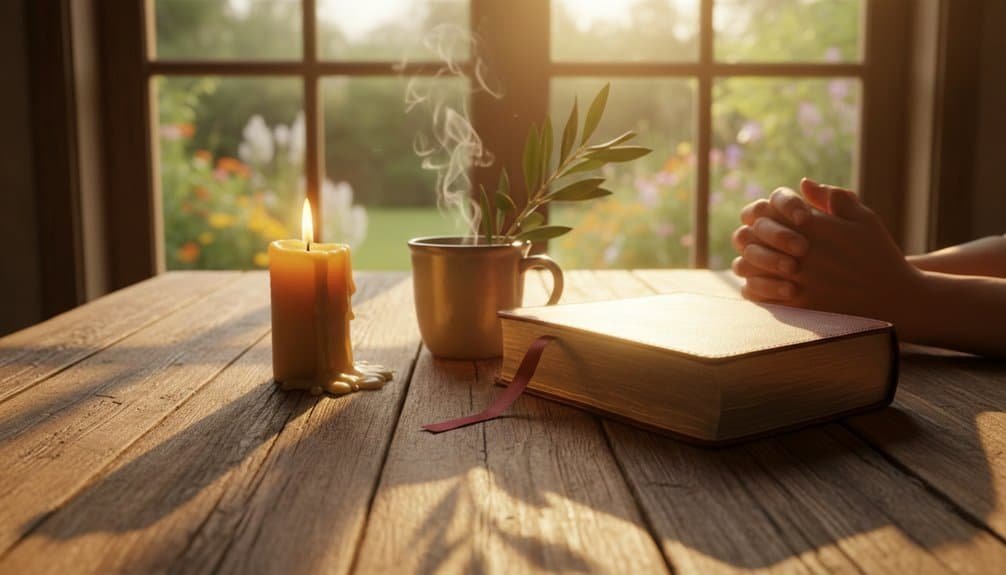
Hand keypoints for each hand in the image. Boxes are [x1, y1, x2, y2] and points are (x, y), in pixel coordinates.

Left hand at [736, 179, 922, 322]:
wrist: (894, 298)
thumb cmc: (878, 254)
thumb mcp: (863, 218)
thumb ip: (833, 197)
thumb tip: (803, 183)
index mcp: (816, 226)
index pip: (769, 209)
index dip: (762, 212)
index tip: (767, 218)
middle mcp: (803, 253)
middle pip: (752, 235)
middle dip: (750, 235)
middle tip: (752, 238)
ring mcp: (798, 280)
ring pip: (748, 265)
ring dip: (747, 260)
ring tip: (753, 260)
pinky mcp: (797, 305)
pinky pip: (757, 294)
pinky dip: (752, 287)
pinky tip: (759, 283)